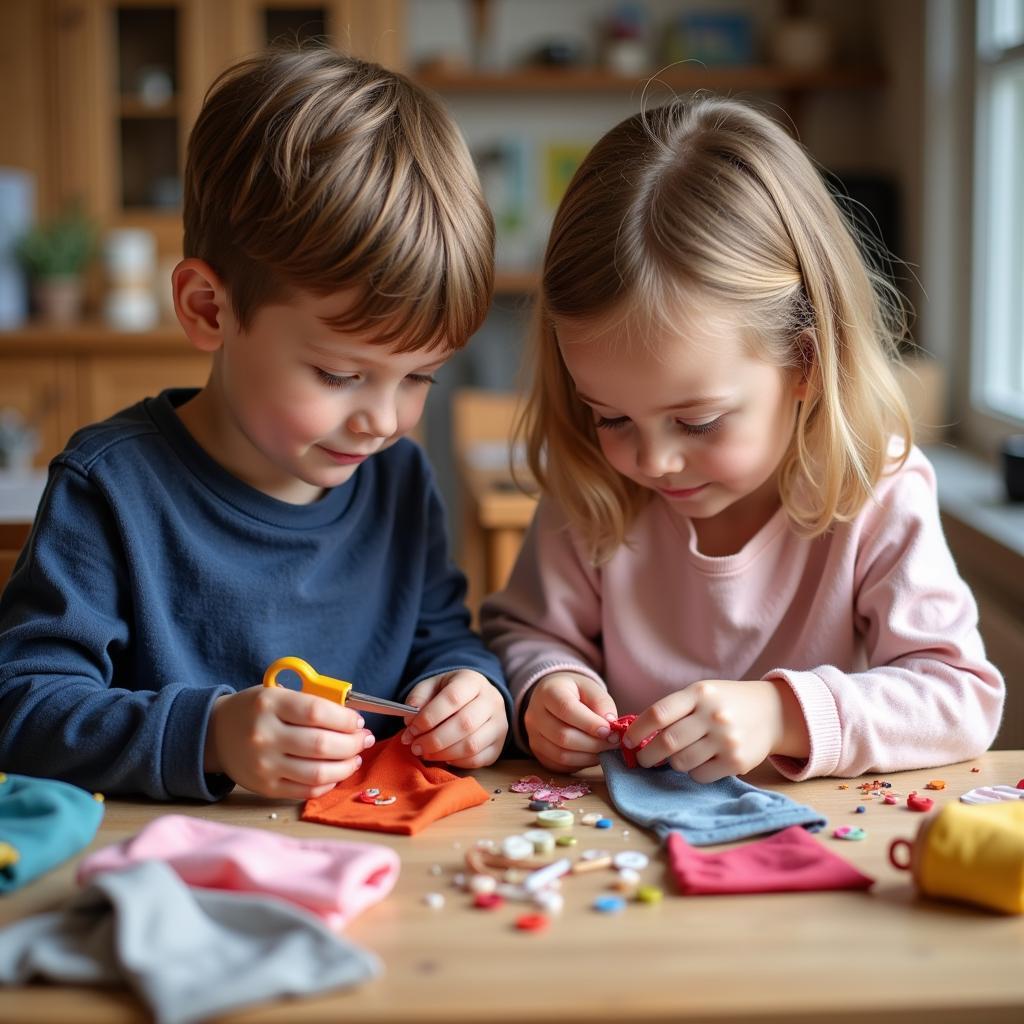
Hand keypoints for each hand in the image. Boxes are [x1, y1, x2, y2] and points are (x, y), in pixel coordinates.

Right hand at [204, 686, 372, 798]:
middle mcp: (265, 736)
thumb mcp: (277, 694)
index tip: (358, 721)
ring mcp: (264, 765)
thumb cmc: (255, 710)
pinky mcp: (266, 788)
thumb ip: (311, 703)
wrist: (215, 734)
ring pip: (318, 773)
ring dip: (346, 766)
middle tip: (365, 739)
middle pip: (321, 745)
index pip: (318, 713)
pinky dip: (329, 783)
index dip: (346, 719)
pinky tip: (336, 773)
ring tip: (355, 757)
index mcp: (269, 704)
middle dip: (353, 743)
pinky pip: (307, 791)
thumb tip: (353, 721)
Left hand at [400, 670, 507, 767]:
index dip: (430, 716)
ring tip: (425, 753)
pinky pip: (477, 760)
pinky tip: (443, 757)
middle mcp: (492, 701)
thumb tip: (410, 720)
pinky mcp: (499, 745)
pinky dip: (456, 762)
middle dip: (435, 739)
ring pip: (472, 745)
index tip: (412, 728)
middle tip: (415, 746)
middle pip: (465, 724)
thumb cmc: (449, 693)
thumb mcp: (431, 686)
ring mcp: (499, 724)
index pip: (453, 698)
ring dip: (443, 753)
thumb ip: (418, 698)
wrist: (474, 699)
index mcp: (473, 681)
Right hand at [523, 671, 618, 773]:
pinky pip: (560, 765)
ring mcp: (533, 736)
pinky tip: (592, 754)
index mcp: (548, 691)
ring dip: (589, 756)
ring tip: (606, 749)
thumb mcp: (591, 688)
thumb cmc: (576, 693)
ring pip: (561, 755)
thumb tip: (611, 725)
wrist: (554, 700)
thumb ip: (602, 703)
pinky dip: (580, 763)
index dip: (589, 723)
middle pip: (563, 736)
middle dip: (593, 743)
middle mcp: (534, 715)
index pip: (566, 709)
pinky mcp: (538, 753)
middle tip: (613, 742)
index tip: (609, 731)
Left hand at [624, 679, 791, 782]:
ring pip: (681, 762)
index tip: (627, 742)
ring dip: (672, 763)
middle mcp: (713, 715)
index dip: (637, 731)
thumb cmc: (725, 703)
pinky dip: (693, 772)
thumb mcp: (701, 694)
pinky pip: (700, 775)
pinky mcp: (737, 761)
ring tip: (678, 757)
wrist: (772, 712)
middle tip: (643, 759)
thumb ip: (673, 710)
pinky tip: (701, 761)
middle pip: (666, 742)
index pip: (658, 714)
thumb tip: (638, 736)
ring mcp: (726, 739)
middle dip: (647, 755)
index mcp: (699, 694)